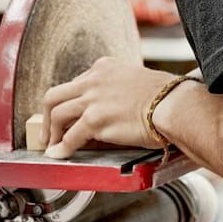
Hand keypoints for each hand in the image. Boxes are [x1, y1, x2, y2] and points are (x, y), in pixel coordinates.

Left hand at [40, 56, 174, 158]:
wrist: (175, 105)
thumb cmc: (167, 97)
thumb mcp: (137, 80)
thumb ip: (118, 89)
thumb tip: (110, 110)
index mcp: (104, 67)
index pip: (76, 83)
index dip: (69, 102)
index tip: (68, 114)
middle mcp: (94, 79)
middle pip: (55, 95)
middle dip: (47, 115)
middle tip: (48, 130)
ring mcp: (93, 99)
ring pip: (57, 114)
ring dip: (51, 133)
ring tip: (52, 145)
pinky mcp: (96, 120)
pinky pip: (70, 137)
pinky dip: (61, 148)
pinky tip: (59, 154)